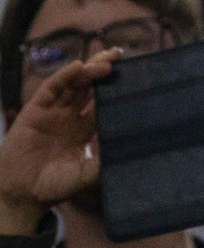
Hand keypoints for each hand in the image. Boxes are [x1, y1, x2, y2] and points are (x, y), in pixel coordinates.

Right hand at [0, 51, 118, 232]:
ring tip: (107, 61)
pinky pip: (51, 88)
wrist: (23, 192)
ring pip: (73, 83)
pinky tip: (79, 67)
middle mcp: (70, 116)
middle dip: (104, 69)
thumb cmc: (56, 185)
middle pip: (90, 86)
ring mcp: (53, 111)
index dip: (116, 89)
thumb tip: (132, 149)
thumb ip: (105, 159)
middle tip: (121, 55)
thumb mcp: (88, 173)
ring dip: (89, 69)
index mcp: (85, 129)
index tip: (136, 76)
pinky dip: (64, 75)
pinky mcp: (35, 109)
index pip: (104, 102)